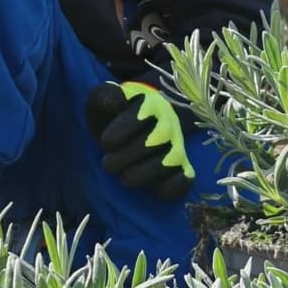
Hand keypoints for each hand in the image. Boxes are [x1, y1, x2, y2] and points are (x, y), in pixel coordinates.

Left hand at [85, 81, 194, 199]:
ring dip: (144, 173)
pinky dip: (171, 187)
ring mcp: (178, 147)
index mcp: (150, 103)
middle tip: (107, 164)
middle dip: (127, 155)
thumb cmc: (114, 116)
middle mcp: (169, 123)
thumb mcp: (103, 103)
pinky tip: (152, 190)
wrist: (131, 129)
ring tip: (123, 178)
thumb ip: (104, 97)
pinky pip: (185, 180)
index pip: (141, 114)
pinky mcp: (183, 169)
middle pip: (156, 139)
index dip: (123, 130)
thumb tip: (114, 99)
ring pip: (170, 161)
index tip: (105, 143)